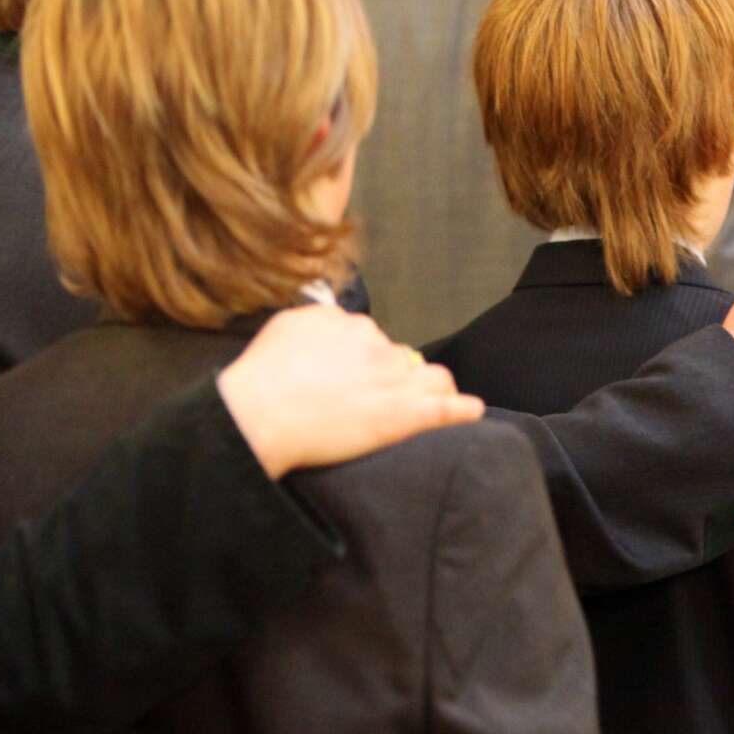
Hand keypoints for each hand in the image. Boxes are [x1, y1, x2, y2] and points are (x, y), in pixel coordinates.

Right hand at [217, 305, 482, 478]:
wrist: (262, 412)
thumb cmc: (262, 375)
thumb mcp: (286, 327)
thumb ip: (317, 321)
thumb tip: (331, 319)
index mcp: (348, 323)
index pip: (373, 338)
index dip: (368, 360)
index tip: (356, 377)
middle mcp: (376, 344)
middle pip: (402, 357)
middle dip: (396, 375)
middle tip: (379, 399)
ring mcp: (394, 379)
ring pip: (431, 377)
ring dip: (431, 388)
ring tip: (430, 403)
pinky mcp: (404, 414)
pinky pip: (445, 408)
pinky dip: (462, 409)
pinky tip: (471, 411)